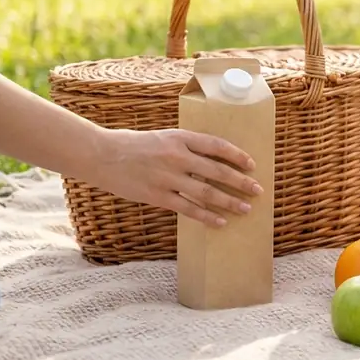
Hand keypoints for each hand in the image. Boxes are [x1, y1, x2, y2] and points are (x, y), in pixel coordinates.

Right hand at [86, 128, 261, 226]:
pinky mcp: (157, 196)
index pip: (216, 145)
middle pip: (217, 171)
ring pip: (206, 192)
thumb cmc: (134, 145)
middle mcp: (176, 156)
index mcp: (179, 138)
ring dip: (229, 201)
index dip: (237, 156)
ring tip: (245, 209)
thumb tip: (216, 160)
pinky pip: (188, 209)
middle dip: (241, 182)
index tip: (252, 164)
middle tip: (258, 190)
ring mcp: (167, 177)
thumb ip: (187, 147)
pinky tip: (221, 221)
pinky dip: (207, 216)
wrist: (101, 155)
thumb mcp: (163, 137)